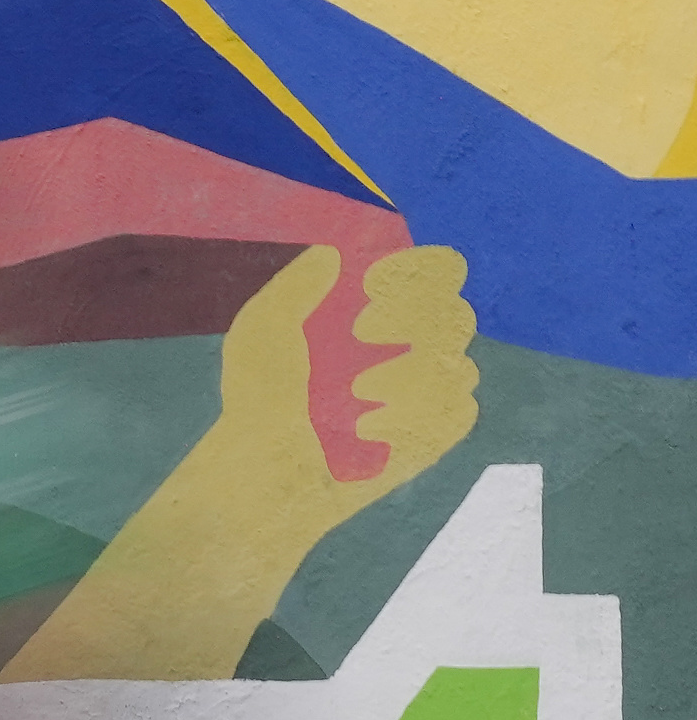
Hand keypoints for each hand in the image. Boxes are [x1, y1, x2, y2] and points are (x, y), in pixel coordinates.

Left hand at [193, 241, 481, 556]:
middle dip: (416, 318)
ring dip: (409, 372)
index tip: (378, 280)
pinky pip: (458, 409)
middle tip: (362, 331)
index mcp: (382, 311)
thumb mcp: (262, 332)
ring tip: (356, 391)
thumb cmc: (259, 397)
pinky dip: (418, 413)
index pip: (433, 273)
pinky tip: (369, 426)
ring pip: (460, 363)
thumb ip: (294, 288)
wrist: (264, 468)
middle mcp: (413, 345)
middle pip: (456, 314)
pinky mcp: (437, 431)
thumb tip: (333, 251)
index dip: (422, 268)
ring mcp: (429, 389)